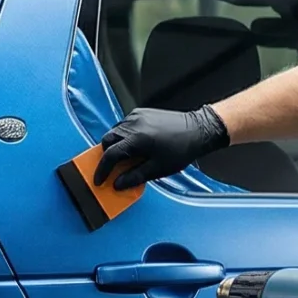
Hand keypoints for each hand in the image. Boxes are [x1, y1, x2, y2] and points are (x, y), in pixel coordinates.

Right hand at [95, 105, 228, 189]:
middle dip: (106, 156)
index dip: (102, 170)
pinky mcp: (142, 112)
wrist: (198, 130)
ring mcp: (137, 116)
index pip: (110, 155)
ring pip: (115, 131)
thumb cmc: (181, 150)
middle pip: (108, 140)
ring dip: (115, 145)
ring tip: (123, 158)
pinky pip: (124, 124)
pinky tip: (133, 145)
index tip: (99, 180)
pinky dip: (123, 135)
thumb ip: (135, 177)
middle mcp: (133, 124)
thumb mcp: (158, 169)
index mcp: (136, 139)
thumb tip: (118, 185)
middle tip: (110, 169)